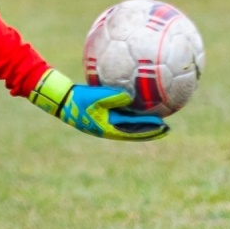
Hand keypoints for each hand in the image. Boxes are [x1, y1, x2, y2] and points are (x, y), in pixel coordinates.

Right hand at [28, 70, 167, 141]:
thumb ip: (113, 97)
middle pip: (135, 132)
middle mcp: (110, 128)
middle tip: (166, 129)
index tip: (164, 129)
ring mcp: (106, 123)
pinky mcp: (103, 115)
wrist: (63, 101)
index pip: (135, 131)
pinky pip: (122, 117)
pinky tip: (137, 108)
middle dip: (150, 130)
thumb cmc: (78, 99)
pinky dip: (132, 116)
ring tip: (157, 121)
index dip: (150, 130)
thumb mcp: (95, 97)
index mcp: (109, 128)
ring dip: (143, 125)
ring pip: (129, 126)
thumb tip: (131, 96)